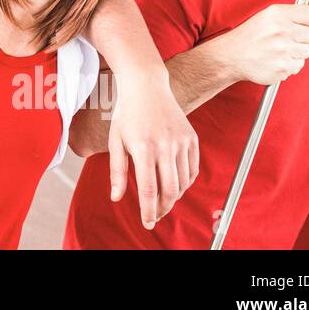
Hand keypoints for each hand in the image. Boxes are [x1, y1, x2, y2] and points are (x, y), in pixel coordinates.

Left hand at [107, 71, 198, 228]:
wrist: (146, 86)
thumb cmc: (126, 114)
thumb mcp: (115, 141)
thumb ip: (117, 171)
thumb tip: (117, 198)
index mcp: (143, 147)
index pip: (149, 189)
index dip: (148, 210)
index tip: (147, 223)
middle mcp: (165, 145)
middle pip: (170, 190)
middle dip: (162, 208)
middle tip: (154, 216)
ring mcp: (181, 142)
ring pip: (183, 182)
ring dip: (174, 197)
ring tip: (162, 201)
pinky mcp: (192, 138)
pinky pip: (193, 170)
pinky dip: (185, 182)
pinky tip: (175, 185)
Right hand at [217, 3, 308, 86]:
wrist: (231, 56)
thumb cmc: (251, 35)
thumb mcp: (271, 16)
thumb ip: (301, 12)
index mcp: (277, 14)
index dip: (308, 22)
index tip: (299, 26)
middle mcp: (281, 31)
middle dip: (300, 39)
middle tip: (281, 40)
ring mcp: (282, 51)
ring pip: (307, 52)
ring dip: (295, 53)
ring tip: (277, 51)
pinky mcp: (282, 68)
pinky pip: (298, 66)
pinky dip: (288, 65)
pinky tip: (274, 61)